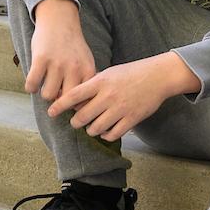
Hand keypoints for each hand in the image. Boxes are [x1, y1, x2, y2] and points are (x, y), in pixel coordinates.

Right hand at [22, 0, 97, 105]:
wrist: (59, 20)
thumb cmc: (72, 45)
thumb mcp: (86, 61)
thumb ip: (86, 81)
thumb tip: (82, 107)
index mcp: (87, 70)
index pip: (84, 99)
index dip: (75, 104)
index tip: (70, 103)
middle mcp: (73, 68)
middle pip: (65, 100)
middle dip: (59, 101)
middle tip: (56, 95)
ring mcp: (57, 63)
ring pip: (48, 95)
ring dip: (44, 92)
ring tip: (45, 85)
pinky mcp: (40, 59)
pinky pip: (32, 84)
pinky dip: (30, 87)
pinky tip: (33, 83)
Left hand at [48, 53, 193, 141]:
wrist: (157, 76)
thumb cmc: (131, 73)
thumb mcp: (109, 73)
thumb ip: (92, 85)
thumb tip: (74, 99)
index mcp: (100, 82)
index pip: (73, 95)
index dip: (59, 105)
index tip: (51, 112)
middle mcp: (108, 96)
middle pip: (81, 117)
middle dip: (75, 122)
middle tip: (76, 122)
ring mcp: (120, 109)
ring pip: (95, 129)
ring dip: (91, 130)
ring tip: (92, 127)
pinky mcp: (131, 119)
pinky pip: (112, 134)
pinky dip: (106, 135)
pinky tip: (106, 131)